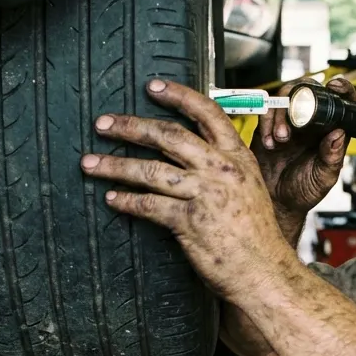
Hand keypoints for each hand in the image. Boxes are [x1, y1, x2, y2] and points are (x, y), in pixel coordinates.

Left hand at [80, 80, 298, 302]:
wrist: (265, 270)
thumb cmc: (257, 235)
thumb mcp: (250, 188)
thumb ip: (223, 167)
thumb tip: (191, 155)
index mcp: (237, 157)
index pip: (207, 113)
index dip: (178, 95)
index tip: (153, 86)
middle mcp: (221, 170)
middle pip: (169, 135)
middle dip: (130, 126)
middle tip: (104, 123)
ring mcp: (204, 195)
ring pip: (150, 170)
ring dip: (114, 165)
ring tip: (90, 163)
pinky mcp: (189, 222)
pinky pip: (148, 205)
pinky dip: (125, 201)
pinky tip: (111, 198)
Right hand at [251, 75, 355, 217]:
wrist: (276, 203)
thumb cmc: (303, 192)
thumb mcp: (323, 179)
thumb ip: (331, 158)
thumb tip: (339, 134)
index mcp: (329, 131)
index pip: (340, 103)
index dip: (341, 90)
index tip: (335, 88)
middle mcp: (310, 123)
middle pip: (308, 91)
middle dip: (301, 100)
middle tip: (296, 118)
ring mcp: (288, 123)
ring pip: (286, 98)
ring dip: (282, 114)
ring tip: (282, 138)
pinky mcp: (268, 127)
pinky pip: (266, 112)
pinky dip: (266, 123)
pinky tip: (270, 144)